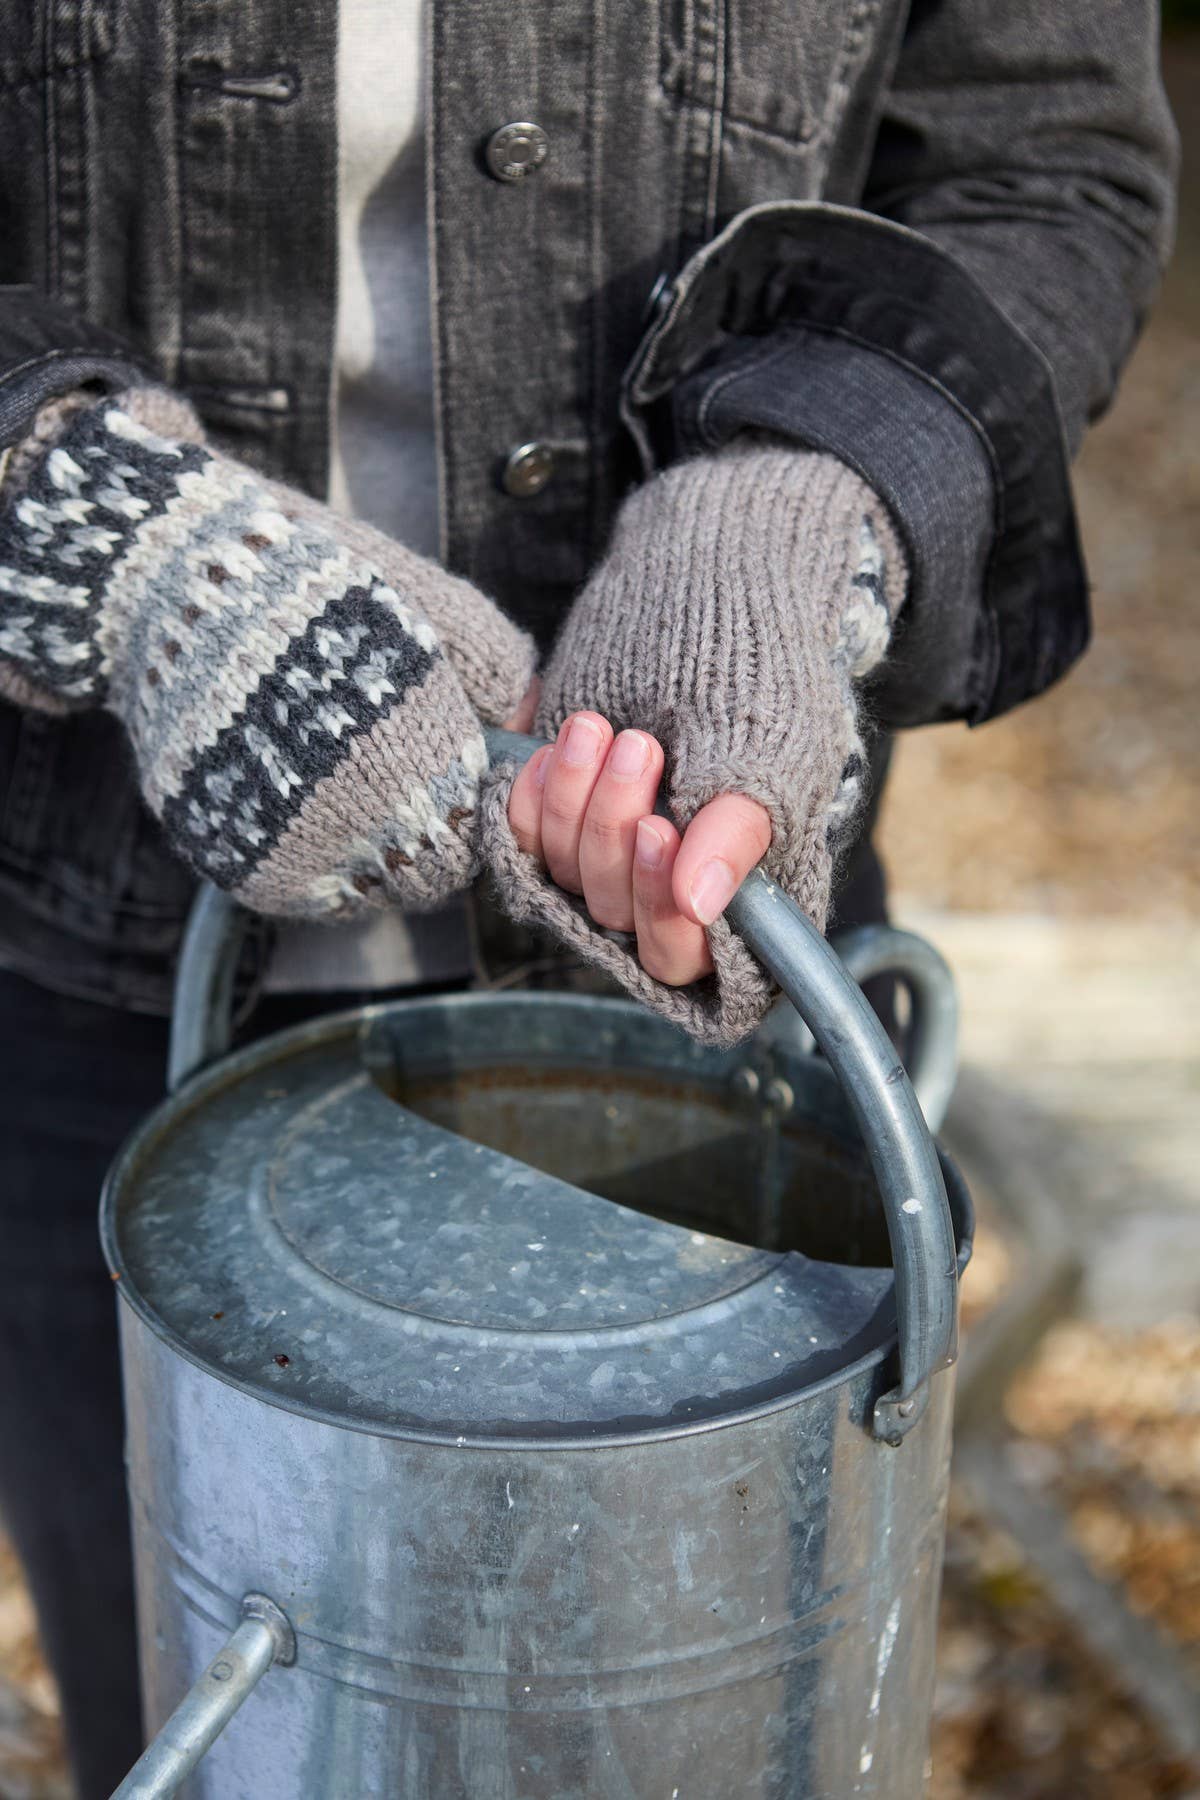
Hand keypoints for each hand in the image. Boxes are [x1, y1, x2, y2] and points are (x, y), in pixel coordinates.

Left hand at [507, 711, 771, 984]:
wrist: (705, 650)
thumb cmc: (752, 718)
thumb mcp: (762, 774)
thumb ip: (735, 839)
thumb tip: (699, 905)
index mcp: (716, 907)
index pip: (674, 954)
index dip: (658, 906)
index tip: (658, 830)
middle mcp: (651, 899)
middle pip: (610, 907)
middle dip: (614, 825)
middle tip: (638, 748)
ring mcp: (598, 867)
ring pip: (565, 869)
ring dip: (574, 798)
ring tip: (594, 728)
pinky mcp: (555, 830)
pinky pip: (524, 838)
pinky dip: (533, 796)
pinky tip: (554, 749)